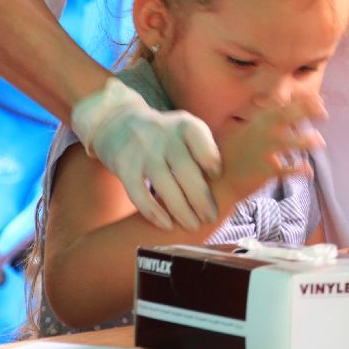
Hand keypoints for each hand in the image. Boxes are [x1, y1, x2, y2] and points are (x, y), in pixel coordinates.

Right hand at [71, 78, 220, 231]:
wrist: (116, 122)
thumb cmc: (164, 135)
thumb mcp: (185, 129)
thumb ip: (205, 149)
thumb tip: (232, 183)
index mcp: (183, 124)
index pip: (200, 139)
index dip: (211, 159)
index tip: (218, 178)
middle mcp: (162, 134)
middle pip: (184, 168)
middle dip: (200, 197)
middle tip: (211, 217)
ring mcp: (141, 151)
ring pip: (163, 183)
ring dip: (181, 209)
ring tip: (193, 226)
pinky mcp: (123, 166)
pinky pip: (138, 193)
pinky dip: (154, 212)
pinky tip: (167, 224)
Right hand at [217, 93, 325, 200]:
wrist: (218, 183)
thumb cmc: (232, 158)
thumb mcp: (243, 134)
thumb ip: (261, 122)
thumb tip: (280, 111)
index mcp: (255, 123)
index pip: (280, 106)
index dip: (300, 101)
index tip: (317, 98)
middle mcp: (258, 134)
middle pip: (286, 117)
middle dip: (306, 112)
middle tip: (324, 113)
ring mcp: (262, 152)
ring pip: (289, 143)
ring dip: (306, 141)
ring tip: (320, 141)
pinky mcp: (264, 172)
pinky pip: (287, 170)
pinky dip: (300, 170)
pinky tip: (310, 171)